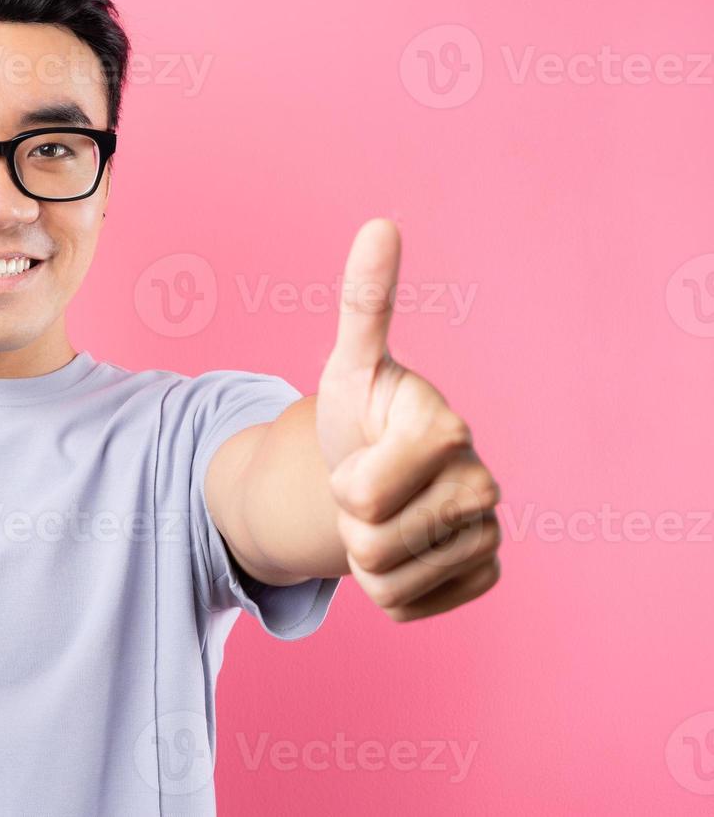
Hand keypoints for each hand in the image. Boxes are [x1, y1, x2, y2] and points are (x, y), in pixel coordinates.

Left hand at [315, 219, 501, 621]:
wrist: (376, 468)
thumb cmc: (360, 412)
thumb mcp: (349, 363)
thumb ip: (365, 301)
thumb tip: (380, 224)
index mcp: (445, 427)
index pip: (360, 496)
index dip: (343, 483)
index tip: (358, 451)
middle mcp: (483, 479)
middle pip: (372, 546)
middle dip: (349, 523)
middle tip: (366, 488)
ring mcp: (488, 531)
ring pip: (388, 582)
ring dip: (364, 558)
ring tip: (380, 515)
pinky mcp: (485, 573)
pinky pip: (408, 608)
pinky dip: (388, 589)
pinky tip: (402, 547)